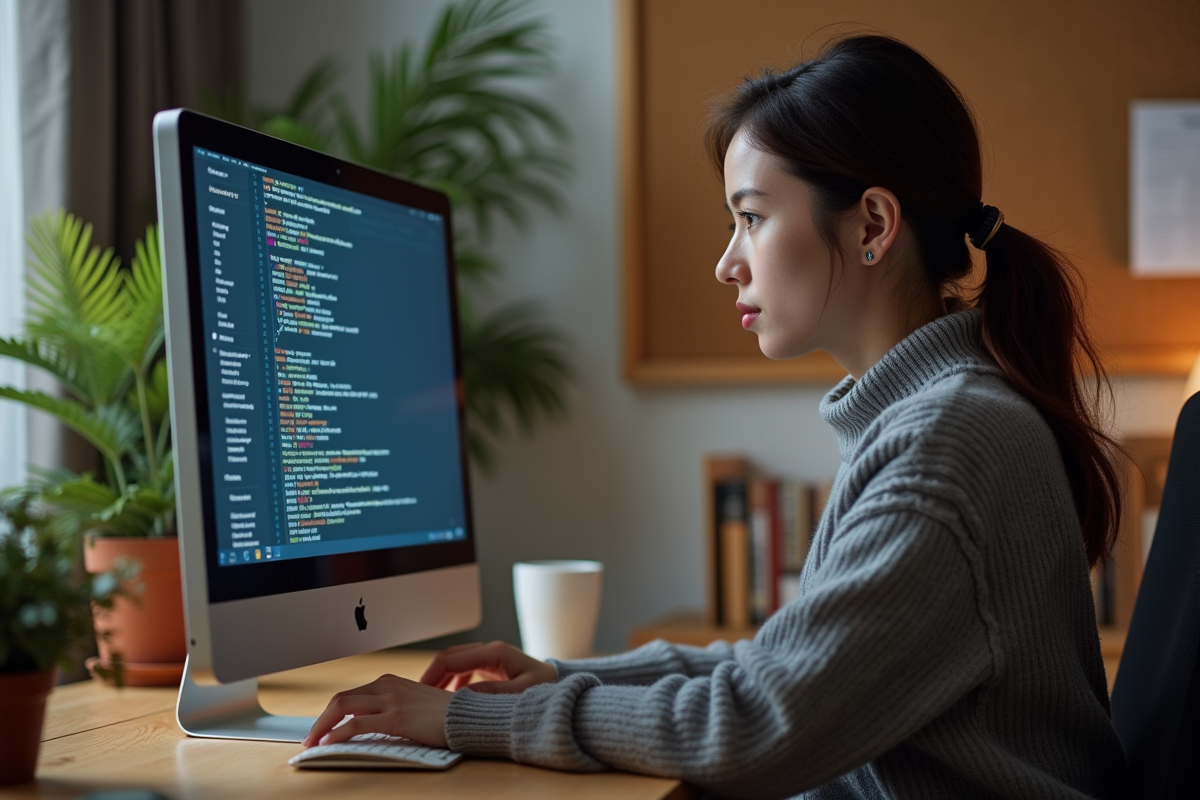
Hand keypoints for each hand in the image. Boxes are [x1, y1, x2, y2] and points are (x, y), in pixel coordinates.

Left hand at [302, 674, 452, 747]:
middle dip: (321, 719)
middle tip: (312, 737)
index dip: (331, 712)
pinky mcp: (396, 717)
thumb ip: (394, 708)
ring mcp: (391, 700)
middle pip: (341, 699)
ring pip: (342, 708)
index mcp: (391, 682)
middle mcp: (387, 686)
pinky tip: (329, 744)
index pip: (351, 695)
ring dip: (322, 727)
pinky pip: (355, 724)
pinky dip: (337, 734)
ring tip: (313, 743)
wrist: (468, 718)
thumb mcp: (415, 705)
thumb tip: (371, 726)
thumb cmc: (445, 717)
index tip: (323, 728)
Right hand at [420, 640, 556, 693]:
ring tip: (430, 697)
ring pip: (457, 662)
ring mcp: (491, 658)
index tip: (420, 691)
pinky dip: (454, 681)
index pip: (452, 658)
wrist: (562, 688)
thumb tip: (462, 696)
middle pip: (451, 657)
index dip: (433, 673)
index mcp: (495, 653)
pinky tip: (450, 696)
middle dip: (433, 674)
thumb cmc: (546, 689)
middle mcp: (491, 651)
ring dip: (442, 678)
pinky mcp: (493, 667)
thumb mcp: (520, 693)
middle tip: (418, 694)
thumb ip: (492, 693)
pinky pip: (466, 670)